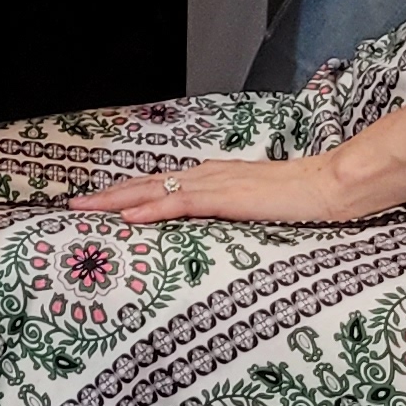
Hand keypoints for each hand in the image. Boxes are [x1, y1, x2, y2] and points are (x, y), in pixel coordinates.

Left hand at [70, 153, 373, 224]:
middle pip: (148, 184)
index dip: (128, 193)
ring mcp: (216, 184)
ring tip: (87, 209)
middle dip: (109, 194)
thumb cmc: (301, 200)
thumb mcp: (258, 209)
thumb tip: (213, 229)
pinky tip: (129, 217)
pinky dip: (152, 210)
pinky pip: (182, 204)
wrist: (330, 187)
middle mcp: (208, 175)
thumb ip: (232, 214)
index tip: (100, 203)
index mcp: (214, 178)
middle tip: (75, 205)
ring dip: (118, 200)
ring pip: (155, 191)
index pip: (162, 185)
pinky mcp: (228, 197)